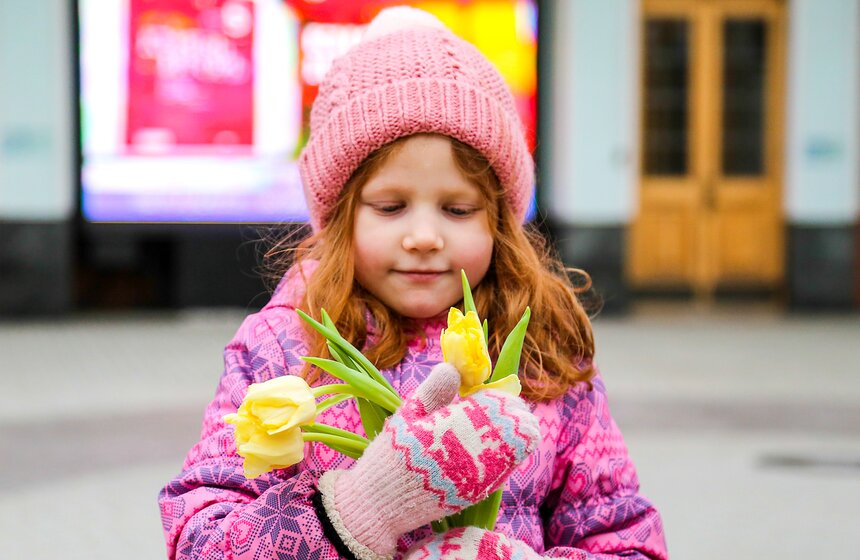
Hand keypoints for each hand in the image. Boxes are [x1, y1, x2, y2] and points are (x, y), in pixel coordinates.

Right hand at [317, 363, 539, 559]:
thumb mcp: (407, 415)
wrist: (380, 504)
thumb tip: (455, 367)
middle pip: (516, 426)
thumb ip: (434, 389)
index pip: (496, 403)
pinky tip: (487, 449)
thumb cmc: (390, 454)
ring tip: (496, 427)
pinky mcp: (478, 494)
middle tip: (499, 408)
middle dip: (511, 413)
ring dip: (512, 434)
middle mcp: (470, 452)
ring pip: (517, 449)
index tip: (490, 393)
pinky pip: (505, 470)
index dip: (498, 395)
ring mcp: (478, 476)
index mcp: (452, 426)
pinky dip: (503, 456)